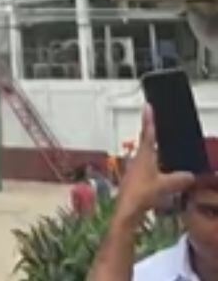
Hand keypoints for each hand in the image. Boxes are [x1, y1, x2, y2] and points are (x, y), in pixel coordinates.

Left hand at [113, 105, 197, 222]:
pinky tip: (162, 173)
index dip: (149, 119)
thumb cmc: (141, 194)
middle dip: (152, 133)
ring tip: (164, 148)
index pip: (147, 133)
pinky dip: (156, 166)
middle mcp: (138, 159)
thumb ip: (179, 179)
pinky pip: (149, 167)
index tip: (147, 106)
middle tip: (156, 123)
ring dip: (155, 151)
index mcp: (144, 155)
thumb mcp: (164, 185)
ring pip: (148, 155)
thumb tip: (191, 175)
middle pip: (146, 142)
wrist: (126, 210)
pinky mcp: (136, 179)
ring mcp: (135, 168)